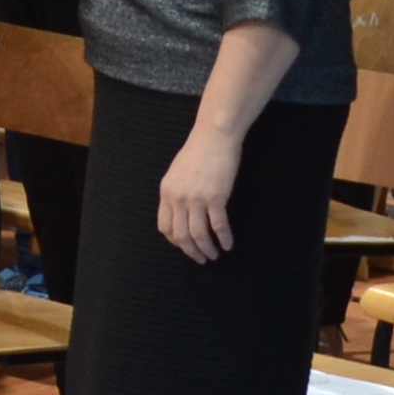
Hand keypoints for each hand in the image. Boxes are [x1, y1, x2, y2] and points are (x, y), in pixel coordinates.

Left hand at [156, 116, 246, 262]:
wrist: (214, 136)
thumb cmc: (199, 151)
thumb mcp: (177, 172)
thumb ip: (176, 192)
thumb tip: (180, 210)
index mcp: (167, 192)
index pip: (165, 227)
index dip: (175, 242)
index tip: (185, 246)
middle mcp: (178, 198)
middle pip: (181, 235)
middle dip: (191, 251)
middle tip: (201, 258)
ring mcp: (196, 198)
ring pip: (199, 234)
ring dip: (207, 249)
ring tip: (214, 255)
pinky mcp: (216, 197)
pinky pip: (219, 225)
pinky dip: (224, 238)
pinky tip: (228, 244)